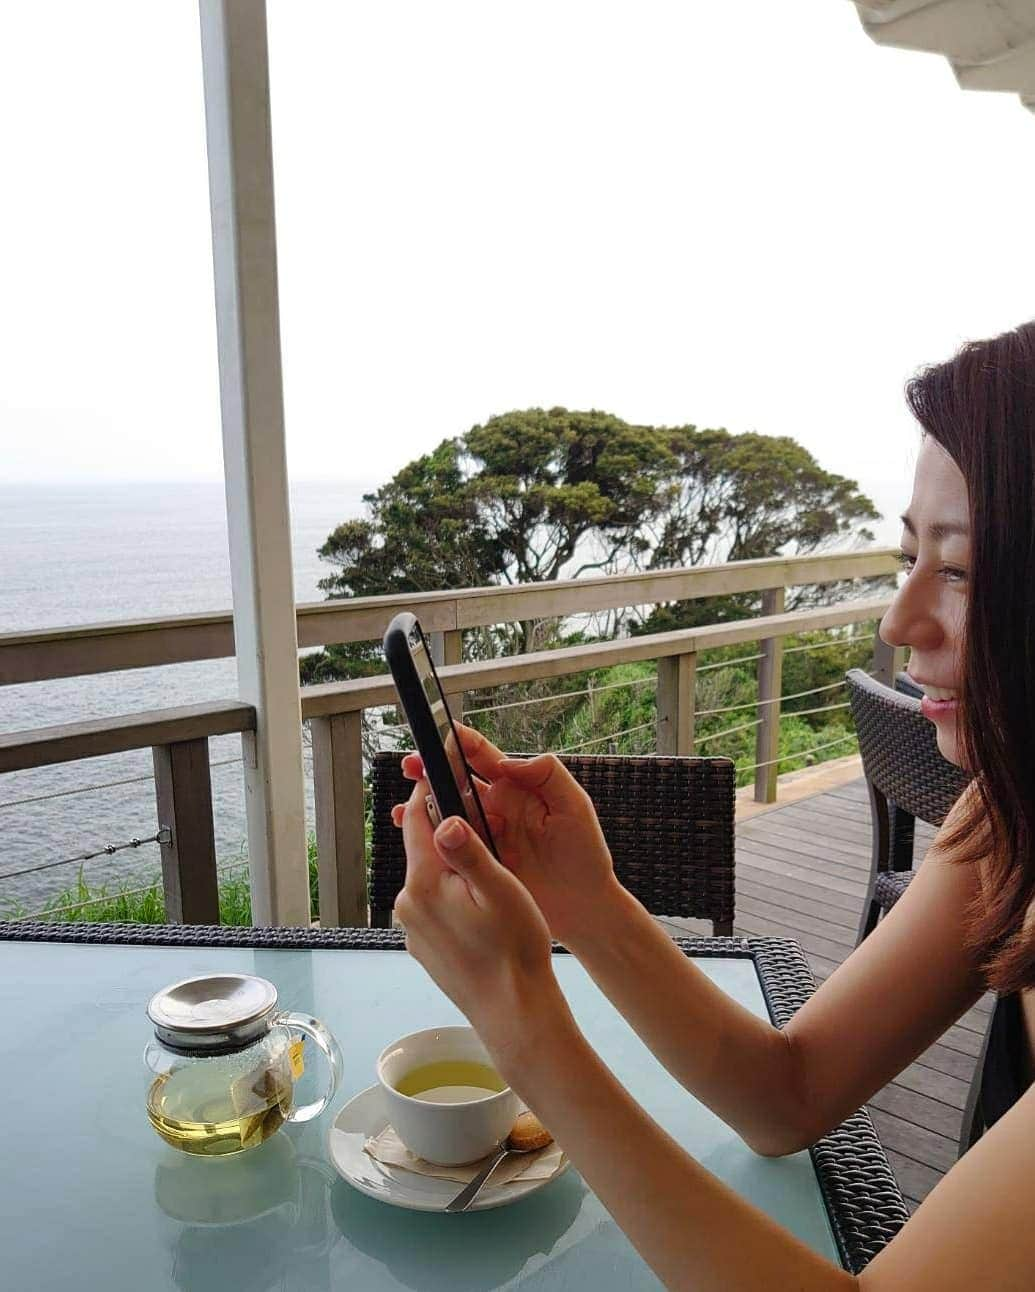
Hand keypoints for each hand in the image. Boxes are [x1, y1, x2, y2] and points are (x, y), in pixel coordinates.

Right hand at [393, 725, 624, 945]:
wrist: (583, 908)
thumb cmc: (585, 856)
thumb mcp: (575, 808)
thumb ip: (548, 776)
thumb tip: (509, 761)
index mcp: (519, 788)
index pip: (484, 756)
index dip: (461, 743)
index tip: (442, 736)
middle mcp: (497, 807)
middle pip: (457, 779)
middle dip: (432, 770)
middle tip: (412, 767)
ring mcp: (485, 834)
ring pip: (447, 811)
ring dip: (425, 804)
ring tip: (406, 805)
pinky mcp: (478, 859)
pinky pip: (448, 843)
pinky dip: (428, 836)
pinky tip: (414, 835)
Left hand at [394, 775, 571, 1070]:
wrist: (514, 1012)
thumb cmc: (514, 950)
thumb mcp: (501, 890)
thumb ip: (469, 852)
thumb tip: (443, 819)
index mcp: (423, 883)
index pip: (416, 818)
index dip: (432, 790)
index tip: (448, 770)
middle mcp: (407, 904)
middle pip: (422, 846)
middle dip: (447, 829)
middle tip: (484, 820)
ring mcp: (413, 928)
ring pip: (429, 877)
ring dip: (452, 865)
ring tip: (489, 867)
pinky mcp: (424, 946)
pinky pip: (434, 905)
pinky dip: (452, 895)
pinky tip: (481, 906)